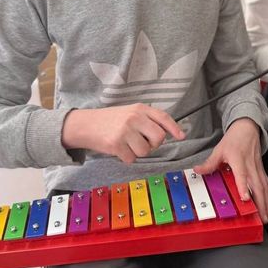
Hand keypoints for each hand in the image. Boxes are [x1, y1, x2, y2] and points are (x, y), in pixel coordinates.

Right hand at [61, 104, 184, 162]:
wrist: (86, 124)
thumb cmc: (111, 120)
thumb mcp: (130, 112)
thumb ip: (147, 119)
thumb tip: (168, 133)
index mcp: (139, 109)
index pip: (163, 118)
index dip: (174, 128)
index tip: (181, 136)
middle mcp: (134, 118)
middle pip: (158, 138)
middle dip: (154, 144)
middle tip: (143, 142)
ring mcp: (125, 131)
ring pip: (145, 151)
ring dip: (138, 152)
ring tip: (127, 144)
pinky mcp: (116, 144)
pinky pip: (131, 158)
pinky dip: (126, 157)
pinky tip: (118, 149)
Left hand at [193, 118, 267, 223]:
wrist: (248, 128)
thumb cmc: (234, 139)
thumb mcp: (219, 149)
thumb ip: (210, 163)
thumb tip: (197, 171)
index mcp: (239, 160)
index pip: (242, 176)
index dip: (243, 187)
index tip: (245, 199)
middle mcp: (251, 166)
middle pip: (258, 186)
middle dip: (262, 204)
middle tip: (263, 219)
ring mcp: (258, 169)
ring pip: (265, 188)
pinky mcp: (262, 170)